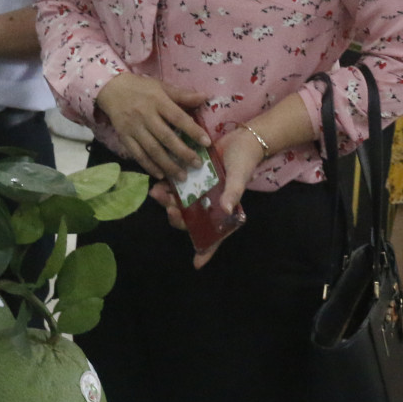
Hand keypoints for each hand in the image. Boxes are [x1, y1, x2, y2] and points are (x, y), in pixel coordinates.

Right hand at [93, 73, 213, 182]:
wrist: (111, 89)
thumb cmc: (141, 88)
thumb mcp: (162, 87)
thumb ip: (183, 95)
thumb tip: (205, 97)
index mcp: (158, 101)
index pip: (178, 117)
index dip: (193, 130)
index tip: (206, 143)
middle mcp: (146, 116)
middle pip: (166, 137)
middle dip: (183, 153)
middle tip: (197, 165)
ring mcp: (134, 128)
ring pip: (152, 149)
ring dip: (168, 164)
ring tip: (182, 176)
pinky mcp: (124, 137)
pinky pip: (138, 154)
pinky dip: (149, 166)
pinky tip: (161, 174)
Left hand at [144, 127, 261, 268]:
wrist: (241, 138)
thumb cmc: (245, 162)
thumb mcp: (240, 177)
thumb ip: (233, 193)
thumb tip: (228, 210)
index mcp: (223, 211)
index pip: (214, 236)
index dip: (206, 251)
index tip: (197, 263)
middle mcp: (209, 204)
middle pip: (190, 219)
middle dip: (176, 216)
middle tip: (168, 206)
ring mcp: (199, 191)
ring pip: (180, 203)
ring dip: (167, 201)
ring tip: (157, 192)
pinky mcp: (191, 177)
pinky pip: (177, 186)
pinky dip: (167, 186)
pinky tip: (159, 181)